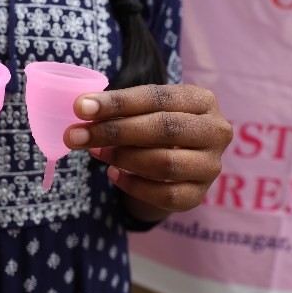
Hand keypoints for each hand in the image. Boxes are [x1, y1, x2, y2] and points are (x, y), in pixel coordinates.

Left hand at [64, 84, 232, 220]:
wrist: (179, 165)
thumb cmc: (157, 127)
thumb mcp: (145, 111)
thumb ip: (120, 109)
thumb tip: (83, 109)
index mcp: (202, 101)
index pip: (158, 97)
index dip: (117, 102)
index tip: (80, 107)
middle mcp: (215, 131)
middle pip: (163, 129)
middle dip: (115, 131)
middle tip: (76, 135)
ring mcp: (210, 166)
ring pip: (164, 163)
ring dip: (122, 157)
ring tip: (96, 152)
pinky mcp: (198, 195)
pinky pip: (163, 194)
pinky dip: (132, 185)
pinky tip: (113, 174)